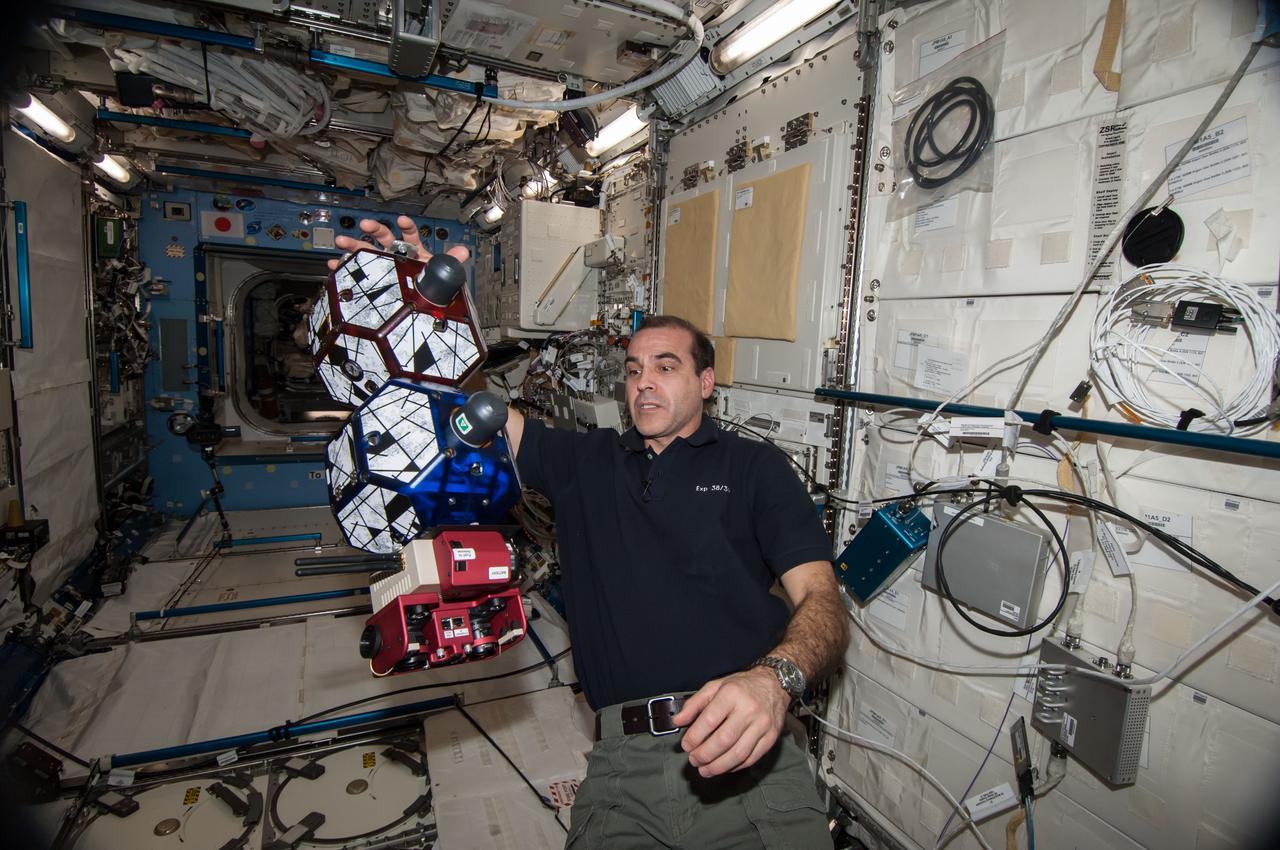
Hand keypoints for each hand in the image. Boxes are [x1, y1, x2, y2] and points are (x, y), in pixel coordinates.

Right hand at [327, 214, 469, 270]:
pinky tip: (335, 266)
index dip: (407, 226)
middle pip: (383, 237)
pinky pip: (357, 272)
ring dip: (353, 245)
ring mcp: (383, 265)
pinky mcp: (373, 278)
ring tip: (342, 241)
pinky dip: (344, 268)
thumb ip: (451, 261)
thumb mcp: (441, 272)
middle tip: (366, 224)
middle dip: (374, 229)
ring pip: (366, 251)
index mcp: (413, 250)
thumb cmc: (430, 284)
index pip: (410, 235)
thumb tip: (463, 252)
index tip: (403, 220)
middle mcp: (396, 254)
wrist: (423, 303)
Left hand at [671, 666, 788, 777]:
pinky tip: (723, 767)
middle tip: (694, 760)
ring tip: (705, 770)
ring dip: (718, 766)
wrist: (774, 684)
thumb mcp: (715, 686)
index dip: (694, 737)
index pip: (709, 720)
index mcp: (732, 694)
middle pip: (723, 740)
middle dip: (705, 755)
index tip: (686, 746)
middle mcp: (749, 710)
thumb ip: (694, 704)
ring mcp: (762, 725)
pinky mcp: (771, 737)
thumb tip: (678, 721)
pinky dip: (735, 766)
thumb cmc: (741, 686)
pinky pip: (751, 758)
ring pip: (738, 753)